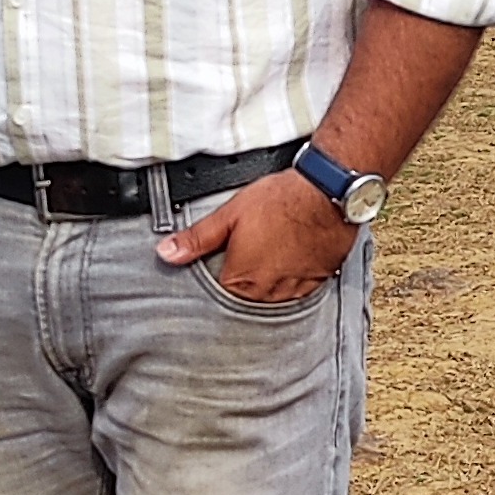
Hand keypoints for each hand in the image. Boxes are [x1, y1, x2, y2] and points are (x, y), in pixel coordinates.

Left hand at [156, 166, 352, 300]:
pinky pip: (295, 292)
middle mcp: (267, 293)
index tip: (219, 266)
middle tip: (245, 257)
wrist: (327, 193)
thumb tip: (166, 252)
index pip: (217, 296)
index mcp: (241, 280)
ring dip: (265, 285)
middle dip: (241, 283)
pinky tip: (287, 261)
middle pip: (245, 301)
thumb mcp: (230, 214)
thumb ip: (197, 238)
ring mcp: (293, 290)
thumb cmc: (281, 201)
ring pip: (270, 299)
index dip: (216, 279)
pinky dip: (288, 281)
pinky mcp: (315, 283)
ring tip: (266, 257)